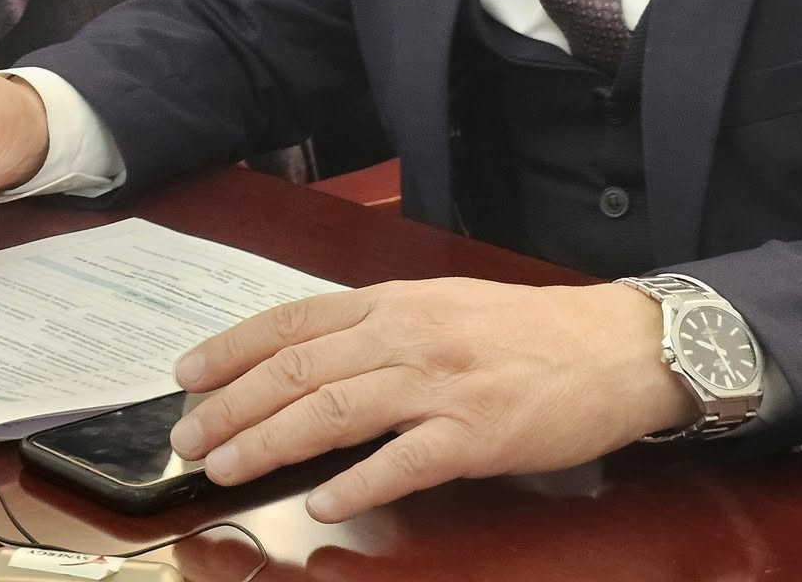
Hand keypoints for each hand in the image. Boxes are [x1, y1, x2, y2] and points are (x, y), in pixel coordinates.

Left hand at [168, 279, 694, 522]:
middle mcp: (405, 335)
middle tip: (188, 438)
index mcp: (390, 301)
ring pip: (333, 412)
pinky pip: (403, 462)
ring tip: (228, 468)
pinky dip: (357, 483)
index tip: (186, 376)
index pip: (289, 322)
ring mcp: (440, 385)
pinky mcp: (476, 434)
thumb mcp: (438, 304)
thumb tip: (306, 357)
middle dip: (231, 406)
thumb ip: (374, 325)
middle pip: (297, 370)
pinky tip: (322, 502)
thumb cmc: (523, 329)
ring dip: (270, 442)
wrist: (615, 345)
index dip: (230, 349)